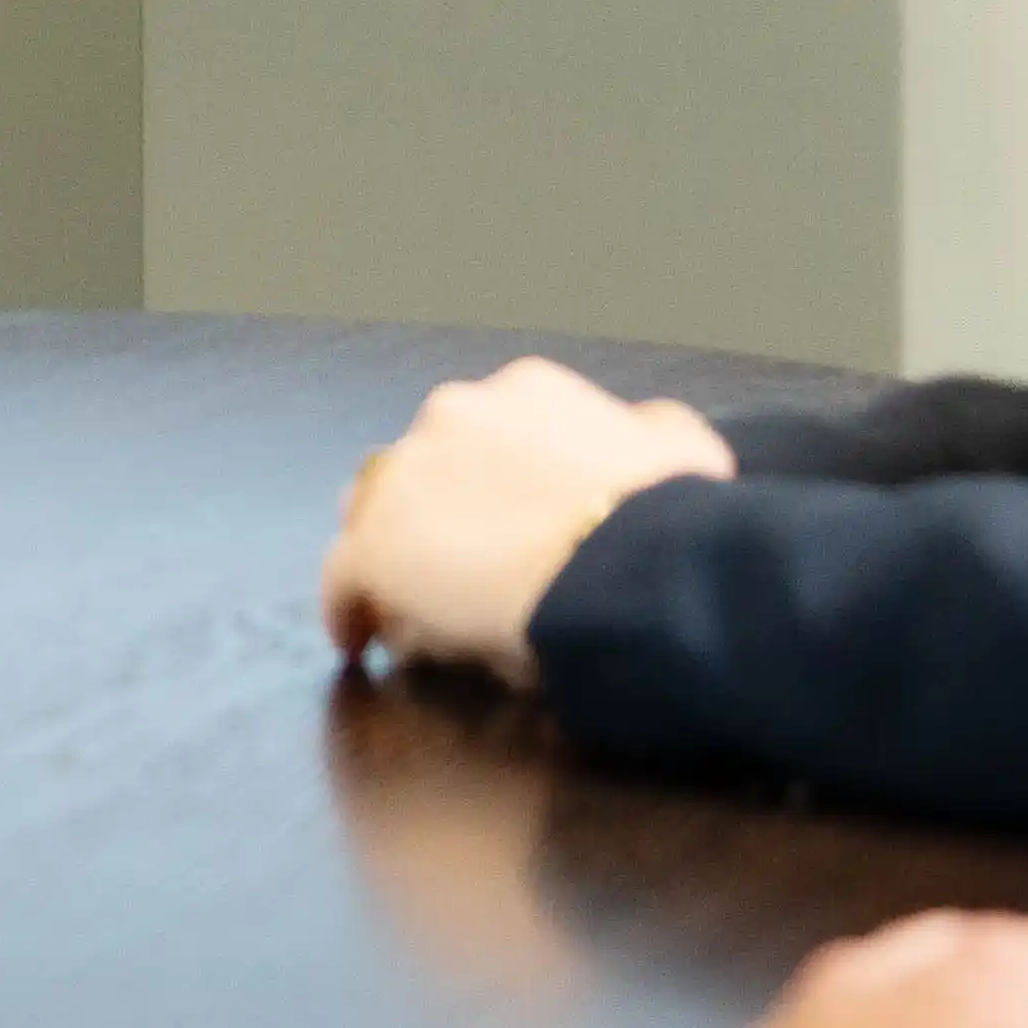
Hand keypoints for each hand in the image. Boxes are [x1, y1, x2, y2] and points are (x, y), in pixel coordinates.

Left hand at [320, 359, 734, 679]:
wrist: (627, 563)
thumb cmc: (666, 515)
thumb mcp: (684, 450)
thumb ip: (655, 431)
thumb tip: (649, 429)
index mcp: (527, 390)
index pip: (486, 430)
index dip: (490, 479)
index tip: (503, 517)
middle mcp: (455, 413)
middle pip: (424, 464)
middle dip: (436, 510)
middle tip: (460, 565)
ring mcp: (408, 476)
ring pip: (376, 513)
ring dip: (392, 551)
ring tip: (409, 602)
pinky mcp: (375, 547)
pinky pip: (344, 580)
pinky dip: (349, 606)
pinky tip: (358, 636)